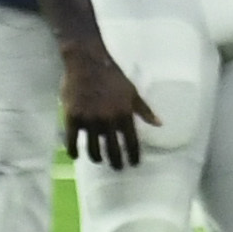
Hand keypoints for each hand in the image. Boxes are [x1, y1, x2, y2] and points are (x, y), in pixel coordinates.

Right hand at [60, 39, 160, 167]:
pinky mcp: (72, 117)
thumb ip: (144, 110)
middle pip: (113, 149)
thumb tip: (160, 124)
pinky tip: (76, 155)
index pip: (132, 142)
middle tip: (118, 168)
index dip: (133, 156)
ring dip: (97, 158)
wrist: (87, 63)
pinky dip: (74, 151)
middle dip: (116, 162)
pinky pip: (72, 140)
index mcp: (124, 114)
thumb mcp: (132, 92)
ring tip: (99, 160)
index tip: (134, 164)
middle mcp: (108, 121)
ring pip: (93, 148)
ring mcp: (89, 120)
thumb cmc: (112, 77)